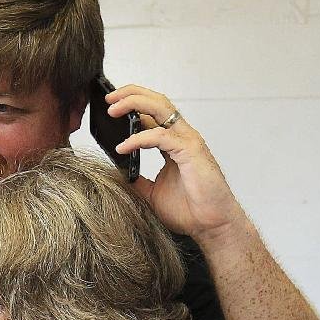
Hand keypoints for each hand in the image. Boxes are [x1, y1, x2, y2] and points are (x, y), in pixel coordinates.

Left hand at [106, 84, 248, 243]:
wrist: (211, 225)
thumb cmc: (189, 209)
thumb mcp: (152, 193)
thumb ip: (137, 180)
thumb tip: (117, 173)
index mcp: (174, 143)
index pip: (153, 113)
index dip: (132, 105)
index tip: (110, 106)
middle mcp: (182, 137)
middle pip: (157, 102)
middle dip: (132, 94)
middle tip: (109, 97)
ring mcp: (188, 141)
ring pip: (161, 109)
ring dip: (135, 104)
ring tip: (113, 108)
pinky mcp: (191, 151)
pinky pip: (161, 136)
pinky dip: (139, 138)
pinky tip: (123, 146)